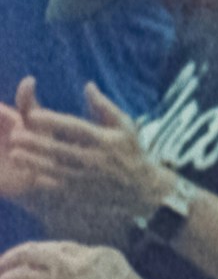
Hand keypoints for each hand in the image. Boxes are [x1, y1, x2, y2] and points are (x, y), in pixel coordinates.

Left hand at [0, 91, 166, 230]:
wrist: (142, 189)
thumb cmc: (131, 151)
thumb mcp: (125, 125)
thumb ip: (104, 106)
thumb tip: (88, 85)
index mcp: (103, 140)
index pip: (74, 128)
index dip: (53, 121)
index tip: (34, 115)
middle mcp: (94, 159)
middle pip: (59, 150)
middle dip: (35, 142)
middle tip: (16, 135)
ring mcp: (86, 178)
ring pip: (54, 169)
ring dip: (33, 161)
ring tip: (15, 153)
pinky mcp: (82, 192)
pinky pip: (57, 186)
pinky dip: (41, 179)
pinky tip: (28, 172)